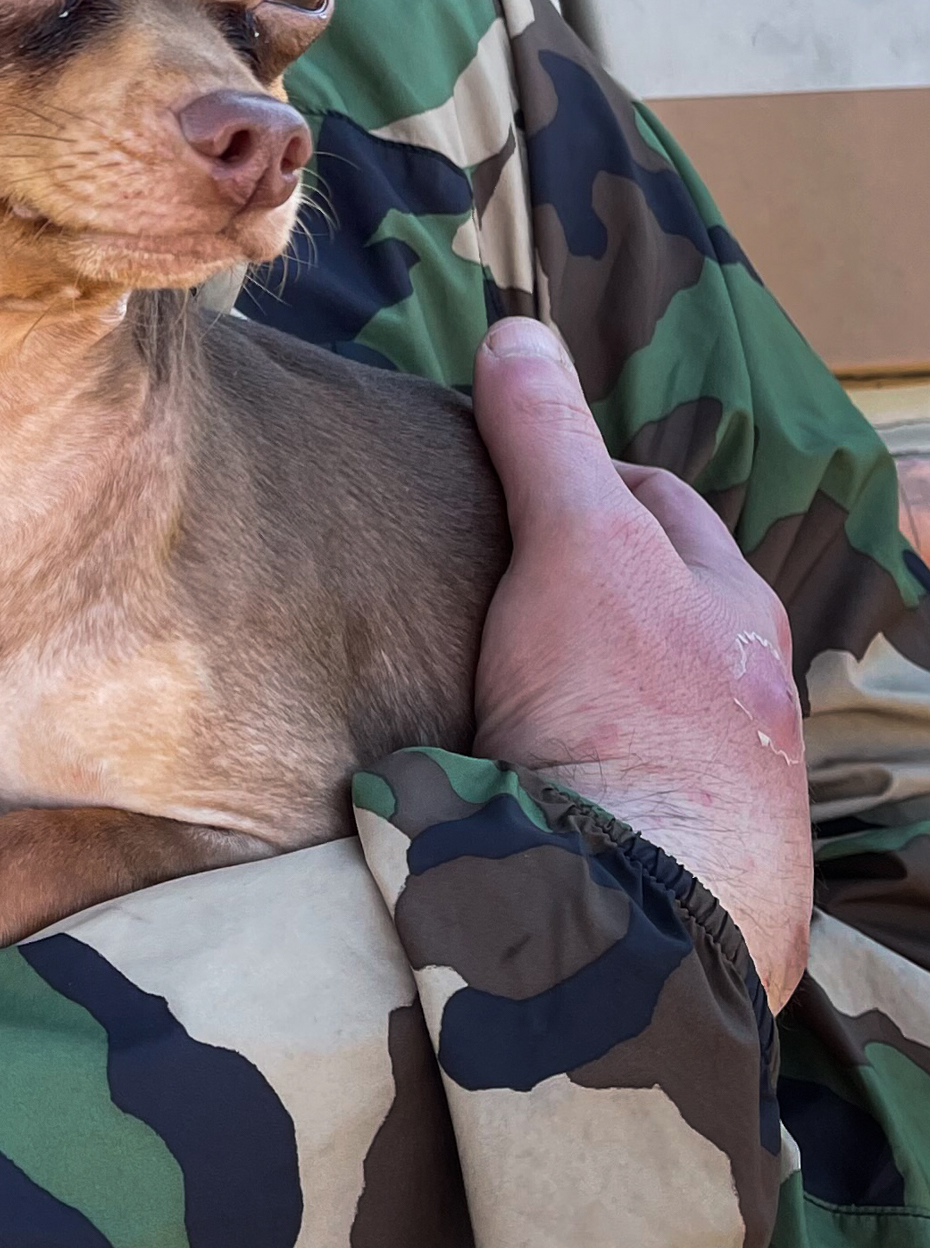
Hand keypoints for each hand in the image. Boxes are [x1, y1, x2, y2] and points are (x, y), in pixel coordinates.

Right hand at [469, 314, 809, 1008]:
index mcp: (739, 615)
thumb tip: (516, 333)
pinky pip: (625, 812)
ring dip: (591, 702)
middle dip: (594, 596)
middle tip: (497, 588)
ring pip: (650, 720)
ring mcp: (723, 802)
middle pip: (660, 618)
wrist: (634, 914)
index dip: (584, 476)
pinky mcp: (683, 887)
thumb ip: (545, 439)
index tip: (511, 481)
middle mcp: (749, 707)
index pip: (660, 505)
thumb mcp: (576, 542)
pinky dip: (583, 791)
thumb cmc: (620, 712)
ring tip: (500, 700)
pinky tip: (526, 801)